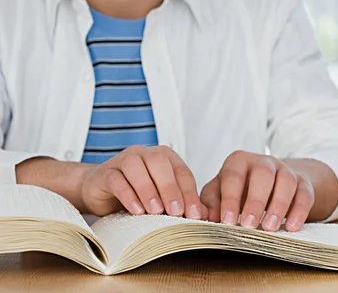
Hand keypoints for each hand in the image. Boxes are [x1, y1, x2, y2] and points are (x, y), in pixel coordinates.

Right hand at [80, 145, 205, 218]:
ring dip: (148, 189)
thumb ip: (182, 203)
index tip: (195, 215)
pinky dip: (128, 194)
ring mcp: (123, 160)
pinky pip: (117, 179)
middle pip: (159, 163)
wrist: (101, 191)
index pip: (181, 172)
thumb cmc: (137, 194)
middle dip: (170, 188)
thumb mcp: (162, 199)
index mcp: (164, 157)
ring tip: (156, 211)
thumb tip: (204, 216)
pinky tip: (136, 210)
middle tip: (176, 212)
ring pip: (136, 167)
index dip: (189, 193)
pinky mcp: (105, 173)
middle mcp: (144, 154)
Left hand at [200, 151, 315, 231]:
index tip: (227, 221)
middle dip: (255, 200)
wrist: (271, 181)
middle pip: (263, 174)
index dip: (230, 198)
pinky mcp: (302, 182)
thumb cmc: (238, 189)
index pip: (233, 175)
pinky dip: (299, 210)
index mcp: (238, 161)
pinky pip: (305, 193)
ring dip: (279, 205)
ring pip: (286, 181)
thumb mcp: (219, 191)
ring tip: (269, 228)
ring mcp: (285, 170)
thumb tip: (203, 217)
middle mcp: (263, 161)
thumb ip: (210, 202)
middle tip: (248, 225)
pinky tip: (292, 227)